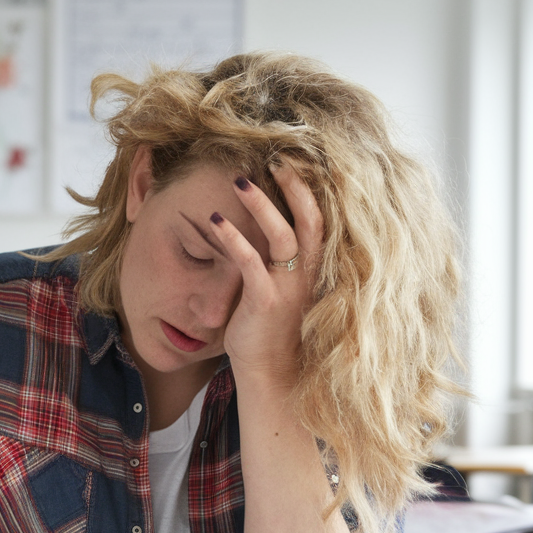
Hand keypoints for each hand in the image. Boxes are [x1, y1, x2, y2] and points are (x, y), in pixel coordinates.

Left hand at [210, 164, 323, 383]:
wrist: (273, 374)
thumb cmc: (271, 331)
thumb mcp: (278, 289)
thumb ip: (273, 261)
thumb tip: (255, 231)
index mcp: (312, 269)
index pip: (318, 221)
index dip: (307, 192)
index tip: (291, 165)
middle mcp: (306, 274)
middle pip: (310, 219)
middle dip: (294, 186)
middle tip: (276, 158)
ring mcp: (288, 287)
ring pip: (282, 234)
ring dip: (261, 204)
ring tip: (239, 179)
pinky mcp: (265, 301)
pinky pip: (250, 262)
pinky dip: (232, 238)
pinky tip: (214, 220)